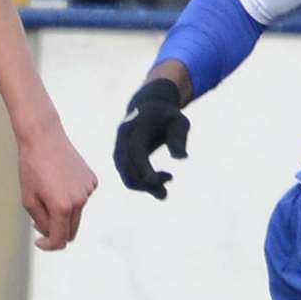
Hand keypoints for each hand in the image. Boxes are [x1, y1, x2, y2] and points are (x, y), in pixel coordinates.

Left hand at [18, 122, 97, 250]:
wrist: (44, 137)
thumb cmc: (31, 168)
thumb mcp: (28, 200)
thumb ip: (41, 222)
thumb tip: (52, 235)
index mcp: (62, 207)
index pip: (60, 240)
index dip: (49, 245)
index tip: (39, 242)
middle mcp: (80, 201)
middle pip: (71, 230)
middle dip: (56, 231)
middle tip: (39, 222)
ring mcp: (88, 190)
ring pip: (76, 214)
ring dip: (63, 212)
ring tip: (46, 192)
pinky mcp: (92, 180)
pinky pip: (81, 198)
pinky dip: (71, 198)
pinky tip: (59, 181)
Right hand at [113, 79, 188, 198]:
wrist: (150, 107)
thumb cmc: (168, 116)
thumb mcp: (179, 122)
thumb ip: (179, 138)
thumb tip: (181, 158)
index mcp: (136, 125)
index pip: (136, 150)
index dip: (143, 167)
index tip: (154, 182)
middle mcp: (123, 137)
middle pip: (126, 166)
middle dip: (143, 182)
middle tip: (165, 190)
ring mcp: (119, 148)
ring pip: (125, 174)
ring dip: (144, 187)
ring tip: (164, 192)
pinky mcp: (122, 158)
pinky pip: (127, 175)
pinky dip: (142, 184)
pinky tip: (160, 181)